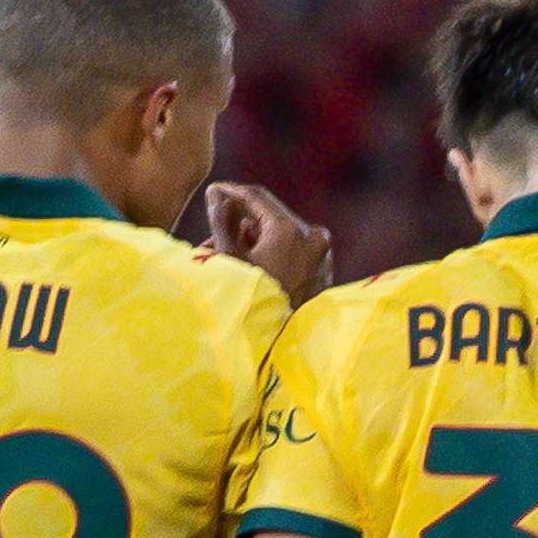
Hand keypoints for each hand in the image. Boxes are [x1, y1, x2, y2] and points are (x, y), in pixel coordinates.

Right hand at [205, 182, 331, 303]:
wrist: (277, 347)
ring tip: (230, 261)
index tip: (215, 189)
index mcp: (292, 231)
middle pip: (271, 219)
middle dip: (241, 226)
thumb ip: (222, 222)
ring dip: (256, 242)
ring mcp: (323, 255)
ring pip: (282, 236)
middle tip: (213, 240)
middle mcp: (314, 237)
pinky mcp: (324, 271)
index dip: (233, 191)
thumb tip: (219, 195)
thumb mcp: (229, 261)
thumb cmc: (248, 303)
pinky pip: (295, 252)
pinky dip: (274, 255)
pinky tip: (253, 270)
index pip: (258, 198)